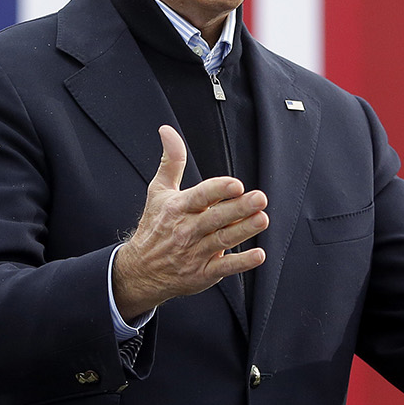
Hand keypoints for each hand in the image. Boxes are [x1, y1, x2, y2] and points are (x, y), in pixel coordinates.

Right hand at [111, 125, 268, 318]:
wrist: (141, 270)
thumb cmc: (155, 227)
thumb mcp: (158, 192)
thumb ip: (171, 161)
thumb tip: (167, 132)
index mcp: (178, 208)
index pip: (200, 196)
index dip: (218, 190)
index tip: (235, 185)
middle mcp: (187, 230)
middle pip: (216, 218)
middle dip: (239, 208)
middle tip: (259, 199)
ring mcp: (196, 252)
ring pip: (223, 240)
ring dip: (244, 230)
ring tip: (262, 220)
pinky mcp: (203, 273)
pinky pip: (224, 268)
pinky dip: (241, 263)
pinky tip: (258, 255)